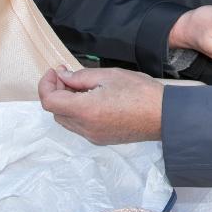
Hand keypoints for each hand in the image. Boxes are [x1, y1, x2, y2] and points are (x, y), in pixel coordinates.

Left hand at [37, 67, 163, 144]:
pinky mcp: (101, 138)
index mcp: (85, 110)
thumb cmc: (141, 93)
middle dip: (56, 92)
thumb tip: (63, 77)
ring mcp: (93, 136)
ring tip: (80, 86)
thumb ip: (80, 76)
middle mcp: (86, 128)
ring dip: (66, 103)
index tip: (55, 72)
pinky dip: (77, 112)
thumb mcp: (109, 75)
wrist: (164, 115)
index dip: (47, 84)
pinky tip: (91, 98)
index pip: (50, 101)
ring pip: (66, 120)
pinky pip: (79, 126)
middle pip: (55, 112)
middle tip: (67, 75)